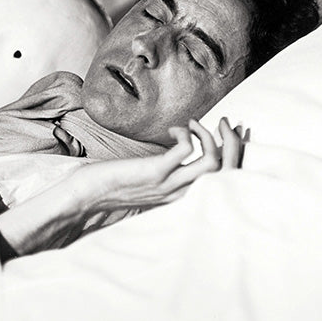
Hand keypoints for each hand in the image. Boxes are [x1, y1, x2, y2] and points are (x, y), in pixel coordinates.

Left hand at [74, 117, 245, 211]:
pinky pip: (185, 151)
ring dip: (212, 138)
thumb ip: (169, 175)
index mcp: (183, 198)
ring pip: (212, 165)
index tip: (233, 135)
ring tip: (199, 124)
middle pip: (226, 174)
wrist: (85, 195)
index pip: (224, 183)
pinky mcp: (155, 173)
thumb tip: (181, 154)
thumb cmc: (115, 184)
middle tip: (225, 123)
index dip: (236, 158)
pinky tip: (174, 130)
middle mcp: (181, 194)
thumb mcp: (150, 183)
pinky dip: (186, 135)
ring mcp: (169, 185)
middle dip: (233, 144)